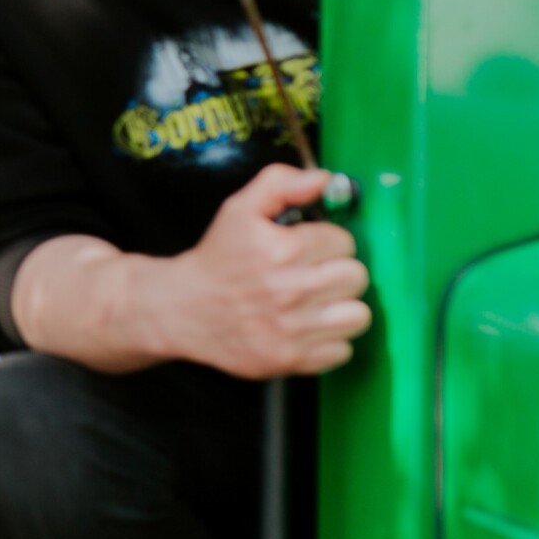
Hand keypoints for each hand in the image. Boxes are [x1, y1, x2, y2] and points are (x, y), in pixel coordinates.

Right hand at [156, 163, 370, 378]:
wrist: (180, 309)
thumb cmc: (217, 258)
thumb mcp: (239, 209)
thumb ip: (280, 183)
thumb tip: (325, 179)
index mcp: (280, 249)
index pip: (344, 242)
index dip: (328, 242)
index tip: (309, 249)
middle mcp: (288, 290)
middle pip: (356, 277)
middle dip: (338, 272)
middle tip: (315, 275)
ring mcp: (290, 329)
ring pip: (357, 316)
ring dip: (342, 308)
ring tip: (318, 304)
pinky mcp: (289, 359)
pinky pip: (341, 351)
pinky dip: (329, 342)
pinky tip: (306, 329)